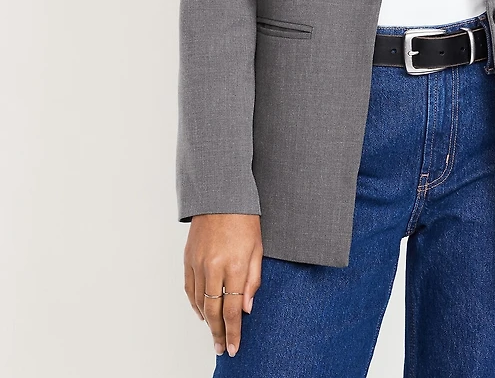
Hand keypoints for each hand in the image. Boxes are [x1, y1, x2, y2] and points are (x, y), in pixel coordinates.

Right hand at [183, 214, 262, 357]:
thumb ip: (253, 280)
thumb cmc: (244, 218)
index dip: (233, 332)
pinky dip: (195, 304)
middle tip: (221, 348)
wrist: (220, 194)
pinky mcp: (188, 258)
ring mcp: (198, 263)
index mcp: (236, 264)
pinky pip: (189, 289)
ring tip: (214, 334)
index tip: (234, 347)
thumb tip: (246, 309)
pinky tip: (202, 312)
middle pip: (214, 310)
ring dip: (207, 321)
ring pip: (200, 302)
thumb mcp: (258, 247)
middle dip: (218, 333)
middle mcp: (214, 266)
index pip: (232, 309)